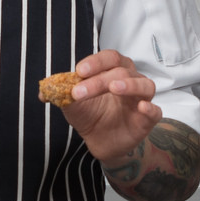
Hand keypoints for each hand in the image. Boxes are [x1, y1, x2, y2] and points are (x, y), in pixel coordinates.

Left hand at [60, 50, 162, 164]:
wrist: (100, 142)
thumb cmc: (90, 114)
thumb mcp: (71, 104)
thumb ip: (59, 94)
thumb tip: (43, 91)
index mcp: (114, 70)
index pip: (110, 58)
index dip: (95, 62)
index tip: (78, 72)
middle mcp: (131, 80)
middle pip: (121, 71)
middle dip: (98, 80)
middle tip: (79, 92)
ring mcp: (141, 99)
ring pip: (145, 85)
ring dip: (130, 84)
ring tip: (114, 88)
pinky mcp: (147, 120)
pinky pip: (156, 111)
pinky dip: (150, 108)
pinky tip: (141, 107)